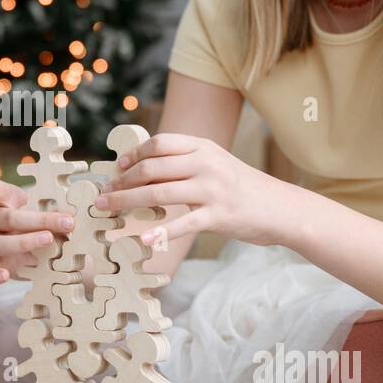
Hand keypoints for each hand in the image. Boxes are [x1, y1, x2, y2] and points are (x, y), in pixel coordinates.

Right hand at [0, 169, 74, 284]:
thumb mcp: (54, 214)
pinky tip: (4, 276)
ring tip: (49, 241)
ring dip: (24, 242)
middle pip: (9, 218)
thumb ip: (61, 211)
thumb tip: (82, 213)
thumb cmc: (45, 225)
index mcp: (6, 202)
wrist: (41, 252)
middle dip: (39, 220)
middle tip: (66, 222)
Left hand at [93, 132, 281, 246]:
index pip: (160, 143)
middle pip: (153, 168)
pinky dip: (160, 232)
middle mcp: (207, 164)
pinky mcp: (219, 215)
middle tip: (103, 194)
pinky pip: (183, 224)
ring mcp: (213, 189)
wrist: (280, 208)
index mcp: (204, 147)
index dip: (134, 154)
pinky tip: (142, 238)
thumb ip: (185, 163)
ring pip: (160, 193)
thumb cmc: (242, 188)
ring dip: (127, 201)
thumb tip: (143, 170)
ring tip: (107, 209)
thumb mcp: (215, 164)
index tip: (117, 167)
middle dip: (122, 181)